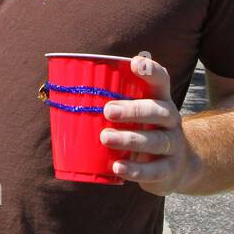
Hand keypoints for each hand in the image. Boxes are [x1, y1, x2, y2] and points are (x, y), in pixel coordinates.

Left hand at [100, 54, 198, 195]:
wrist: (176, 166)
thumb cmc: (142, 132)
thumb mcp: (134, 116)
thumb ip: (108, 105)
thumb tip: (57, 93)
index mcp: (159, 100)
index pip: (161, 80)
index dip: (150, 70)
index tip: (134, 63)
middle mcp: (170, 119)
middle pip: (158, 110)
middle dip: (133, 109)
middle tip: (108, 110)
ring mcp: (173, 144)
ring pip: (156, 140)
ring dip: (130, 139)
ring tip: (106, 138)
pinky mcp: (170, 168)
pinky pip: (155, 170)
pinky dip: (136, 169)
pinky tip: (118, 167)